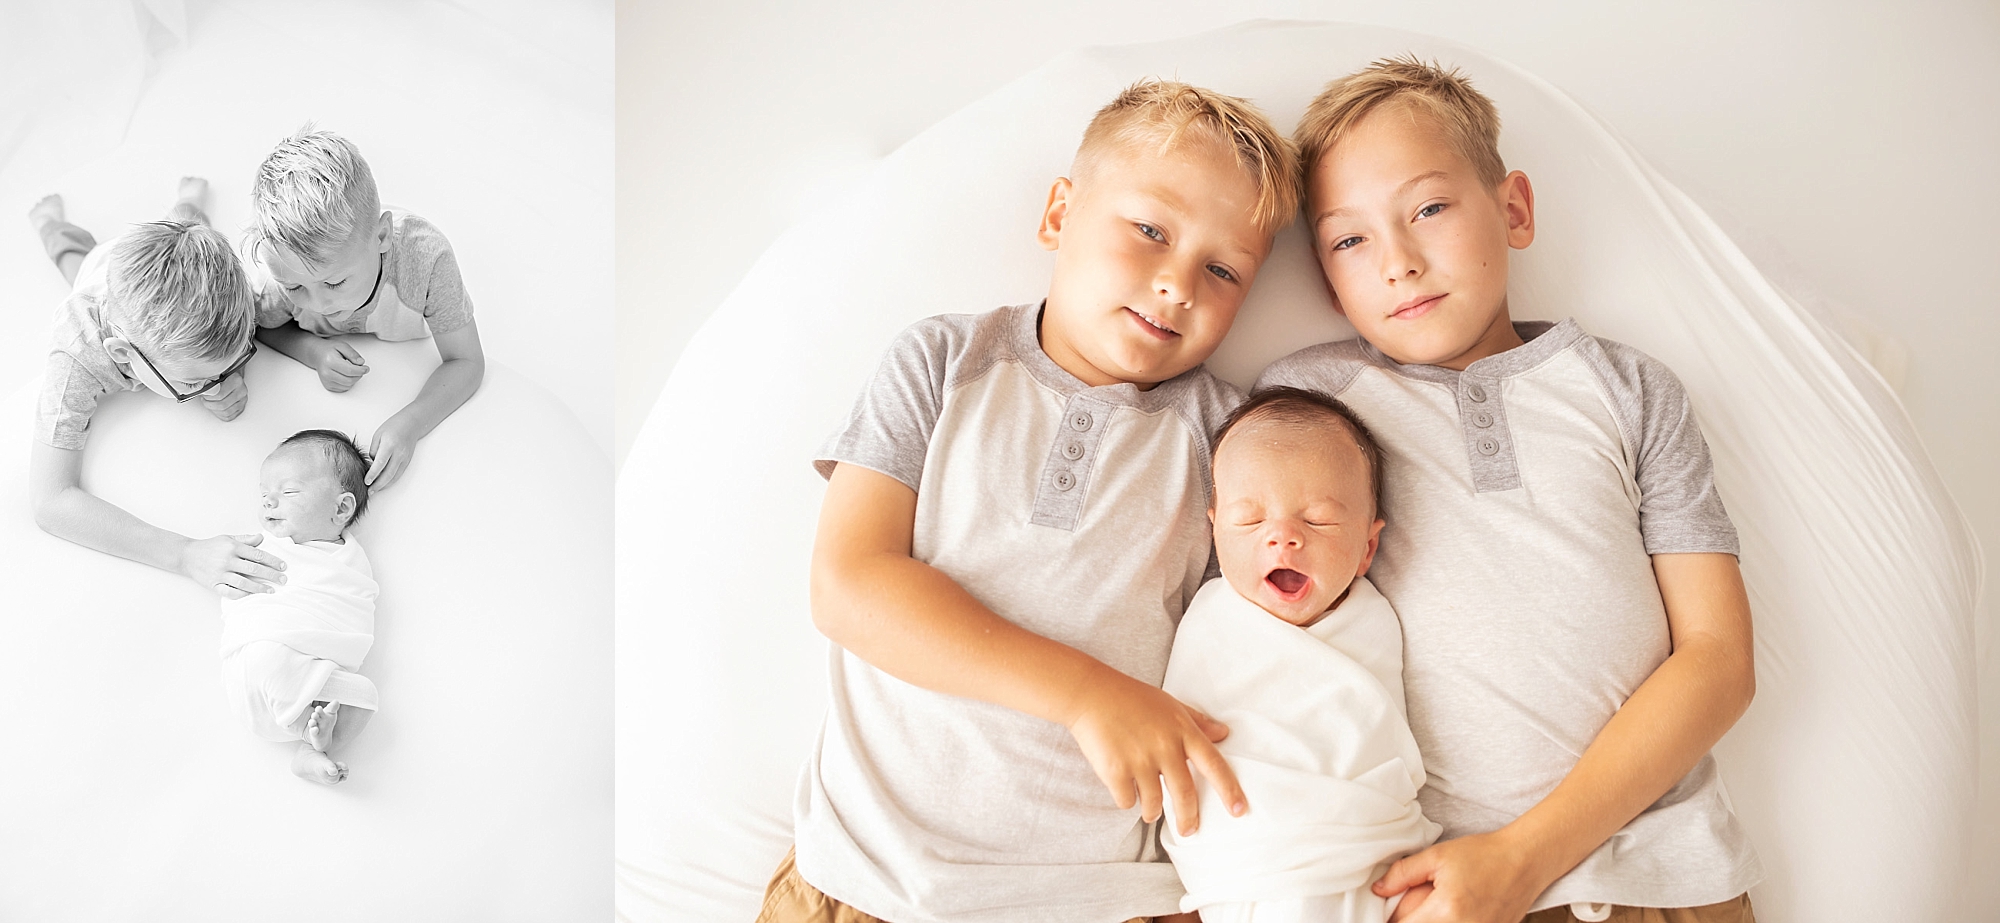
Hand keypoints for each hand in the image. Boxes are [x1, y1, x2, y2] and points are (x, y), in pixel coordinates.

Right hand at [179, 533, 286, 598]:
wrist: (187, 555)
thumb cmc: (210, 546)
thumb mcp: (228, 538)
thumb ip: (245, 539)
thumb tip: (261, 538)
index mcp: (233, 547)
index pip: (258, 555)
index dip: (272, 561)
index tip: (283, 566)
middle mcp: (227, 561)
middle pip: (254, 570)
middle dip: (271, 575)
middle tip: (283, 580)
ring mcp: (220, 574)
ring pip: (243, 583)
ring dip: (259, 588)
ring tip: (271, 590)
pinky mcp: (214, 584)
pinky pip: (229, 592)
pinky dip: (241, 595)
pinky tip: (252, 595)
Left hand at [198, 370, 248, 421]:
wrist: (233, 376)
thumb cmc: (223, 375)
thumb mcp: (215, 374)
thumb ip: (209, 382)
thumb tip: (200, 389)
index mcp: (236, 381)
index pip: (220, 395)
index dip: (208, 397)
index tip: (203, 395)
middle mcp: (242, 391)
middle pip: (223, 405)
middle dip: (210, 404)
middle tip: (204, 400)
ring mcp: (243, 400)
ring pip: (226, 412)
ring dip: (214, 410)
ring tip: (209, 404)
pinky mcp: (242, 407)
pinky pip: (229, 416)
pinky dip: (220, 415)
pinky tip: (215, 409)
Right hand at [315, 339, 367, 391]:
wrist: (317, 355)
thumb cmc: (329, 350)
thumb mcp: (342, 346)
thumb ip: (353, 354)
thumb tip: (361, 362)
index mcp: (330, 362)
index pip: (350, 371)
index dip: (361, 370)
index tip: (366, 368)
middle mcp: (326, 373)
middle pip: (350, 380)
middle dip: (359, 375)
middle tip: (360, 368)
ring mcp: (326, 381)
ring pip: (348, 385)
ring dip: (354, 379)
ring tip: (352, 370)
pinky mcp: (328, 386)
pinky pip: (344, 388)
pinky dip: (349, 383)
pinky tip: (346, 375)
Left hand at [366, 415, 418, 491]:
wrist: (411, 424)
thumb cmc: (393, 427)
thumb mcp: (378, 435)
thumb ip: (373, 451)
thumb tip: (371, 465)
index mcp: (390, 445)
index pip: (380, 463)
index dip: (373, 474)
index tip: (366, 481)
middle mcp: (399, 454)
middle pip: (388, 474)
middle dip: (378, 484)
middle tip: (369, 491)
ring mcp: (404, 459)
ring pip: (394, 477)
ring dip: (384, 485)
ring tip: (374, 490)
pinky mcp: (407, 462)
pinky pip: (398, 475)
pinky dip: (390, 481)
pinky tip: (383, 484)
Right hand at [1062, 670, 1243, 835]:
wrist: (1091, 694)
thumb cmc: (1133, 698)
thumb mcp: (1171, 704)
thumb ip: (1198, 721)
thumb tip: (1224, 733)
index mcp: (1182, 730)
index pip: (1214, 765)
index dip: (1229, 790)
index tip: (1240, 810)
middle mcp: (1165, 747)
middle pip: (1185, 794)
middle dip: (1189, 819)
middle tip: (1189, 831)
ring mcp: (1140, 760)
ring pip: (1153, 804)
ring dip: (1152, 811)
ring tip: (1149, 809)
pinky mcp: (1116, 771)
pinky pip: (1126, 801)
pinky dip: (1126, 800)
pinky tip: (1123, 788)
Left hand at [1375, 832, 1542, 922]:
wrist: (1525, 861)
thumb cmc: (1483, 855)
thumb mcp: (1437, 856)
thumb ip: (1403, 873)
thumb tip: (1378, 890)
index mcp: (1445, 912)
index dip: (1391, 919)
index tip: (1389, 911)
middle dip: (1410, 920)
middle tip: (1411, 907)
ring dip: (1429, 922)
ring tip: (1434, 908)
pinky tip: (1453, 910)